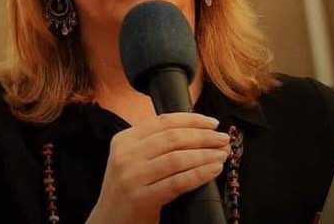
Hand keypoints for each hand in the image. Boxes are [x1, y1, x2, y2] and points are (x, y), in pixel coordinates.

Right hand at [86, 113, 229, 223]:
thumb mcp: (130, 159)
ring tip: (223, 155)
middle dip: (203, 137)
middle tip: (223, 139)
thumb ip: (152, 143)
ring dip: (205, 155)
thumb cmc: (126, 189)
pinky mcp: (142, 198)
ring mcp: (132, 176)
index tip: (212, 123)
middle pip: (172, 138)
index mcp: (123, 140)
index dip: (191, 120)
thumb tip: (193, 130)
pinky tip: (214, 170)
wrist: (109, 221)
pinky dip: (200, 174)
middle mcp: (125, 155)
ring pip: (177, 158)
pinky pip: (178, 182)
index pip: (162, 121)